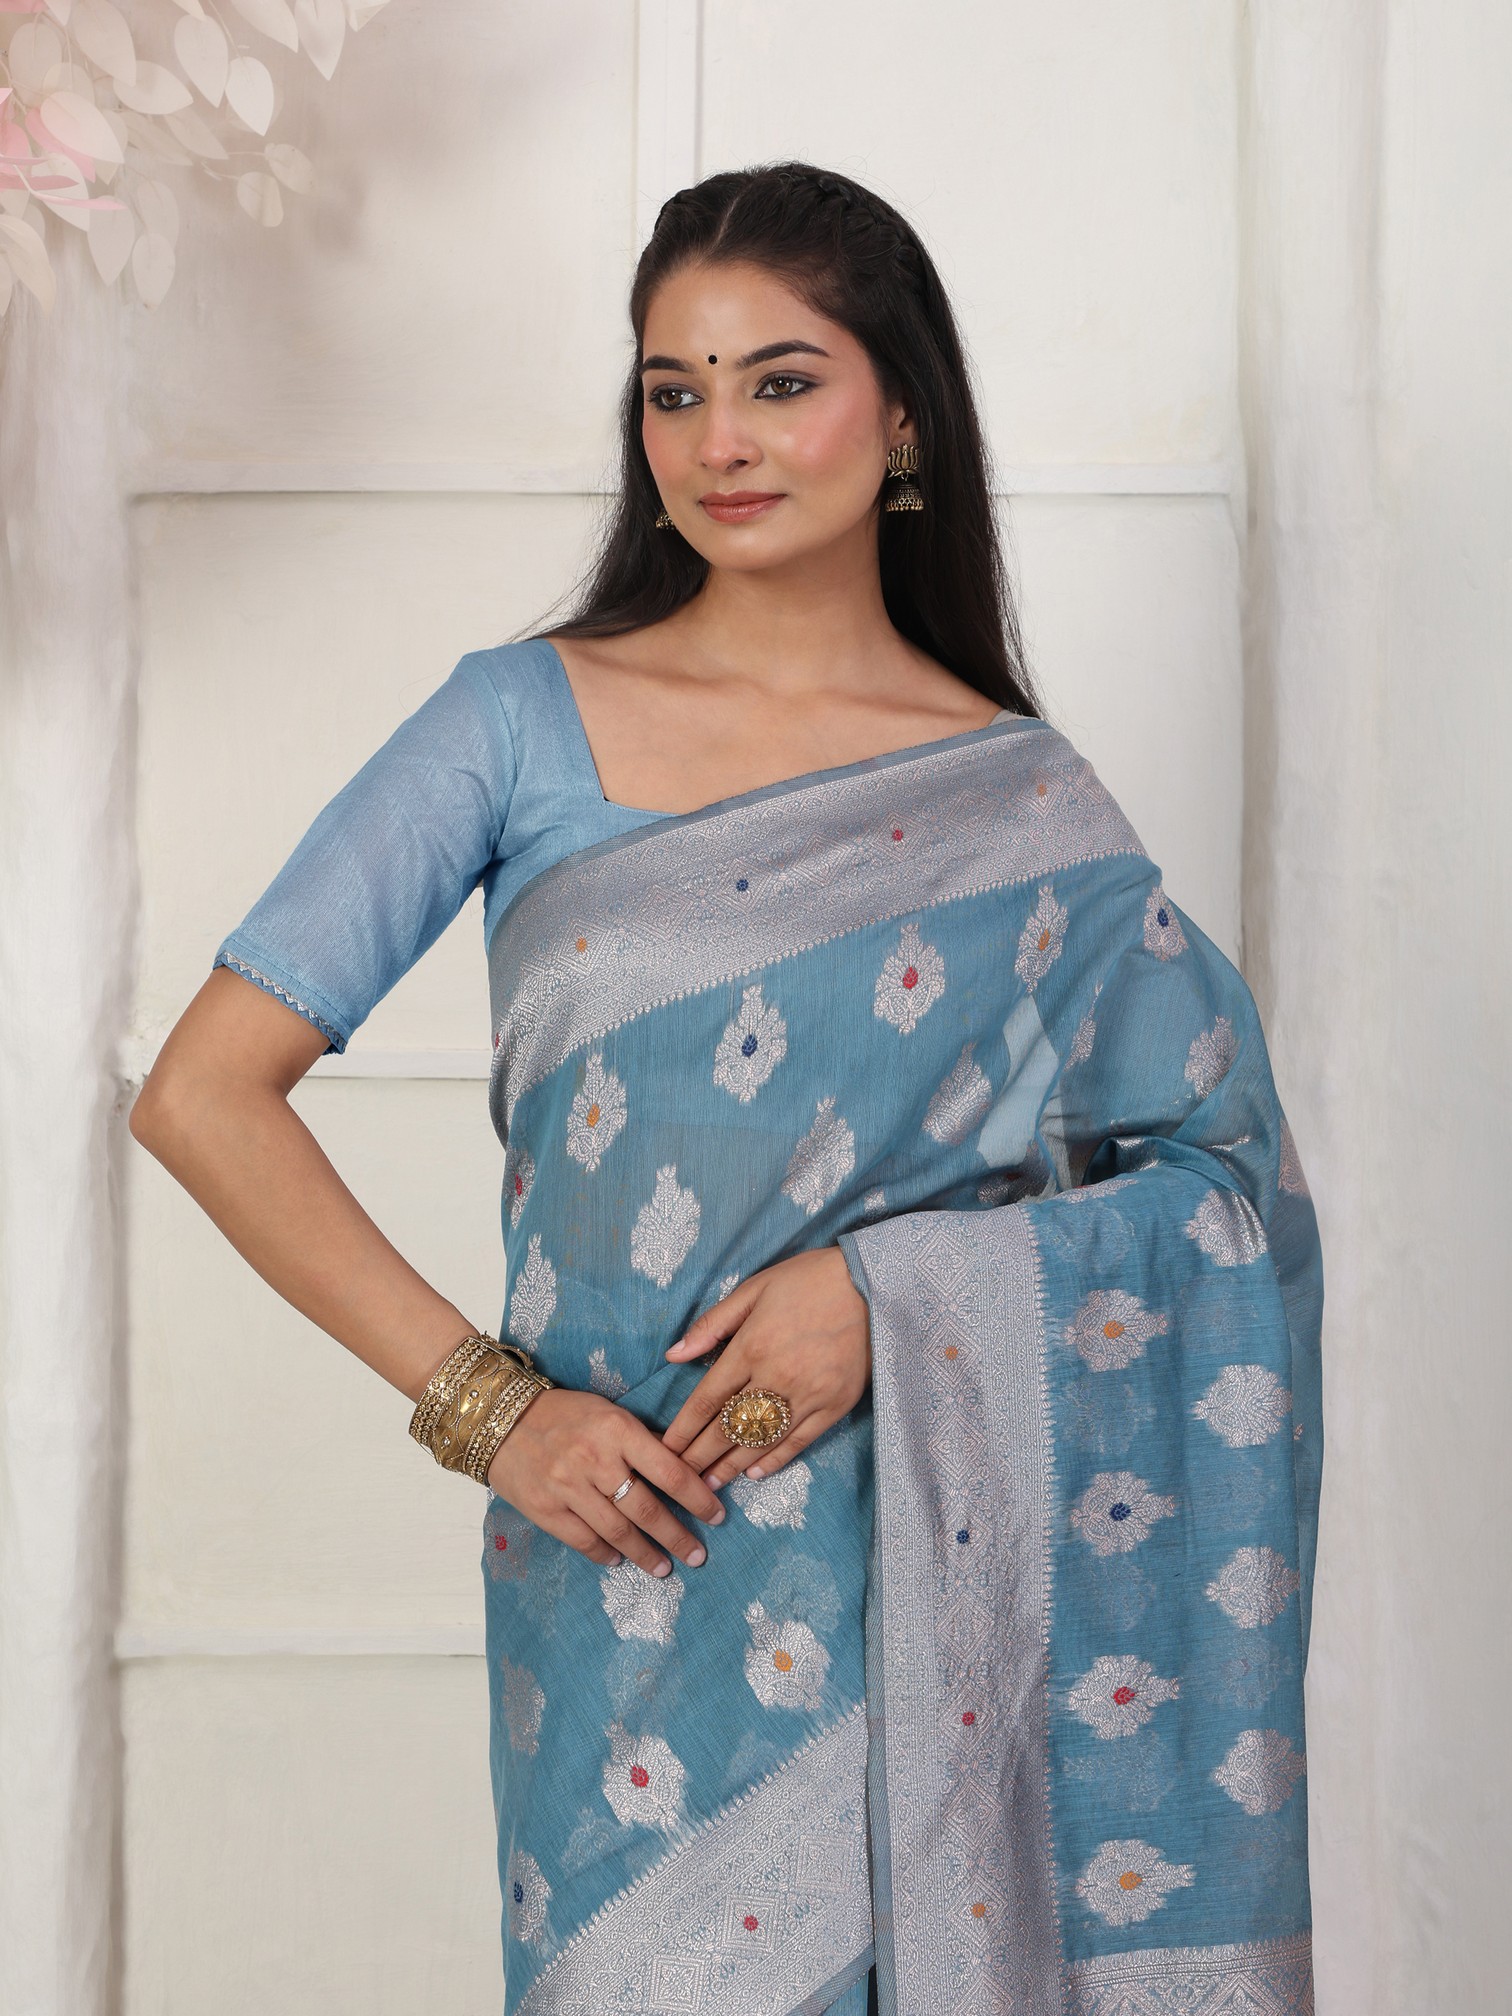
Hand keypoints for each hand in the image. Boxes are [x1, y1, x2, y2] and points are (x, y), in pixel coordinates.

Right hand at [486, 1386, 724, 1578]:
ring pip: (619, 1532)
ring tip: (665, 1568)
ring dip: (646, 1555)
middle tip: (698, 1555)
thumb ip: (641, 1441)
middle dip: (678, 1537)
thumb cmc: (564, 1414)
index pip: (671, 1471)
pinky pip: (584, 1541)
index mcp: (618, 1430)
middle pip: (648, 1510)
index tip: (717, 1516)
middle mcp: (595, 1460)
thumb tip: (684, 1468)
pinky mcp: (545, 1509)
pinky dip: (605, 1555)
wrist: (500, 1420)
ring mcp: (568, 1488)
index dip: (699, 1499)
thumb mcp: (609, 1413)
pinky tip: (620, 1561)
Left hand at [660, 1247, 870, 1486]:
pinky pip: (798, 1441)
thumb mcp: (753, 1289)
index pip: (707, 1400)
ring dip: (732, 1466)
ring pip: (761, 1441)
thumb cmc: (807, 1281)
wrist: (871, 1285)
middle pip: (728, 1428)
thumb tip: (673, 1354)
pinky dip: (775, 1460)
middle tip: (680, 1480)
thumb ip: (712, 1325)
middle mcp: (776, 1378)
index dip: (683, 1429)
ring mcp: (808, 1396)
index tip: (666, 1449)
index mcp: (751, 1348)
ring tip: (710, 1486)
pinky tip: (755, 1473)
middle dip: (700, 1457)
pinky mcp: (834, 1406)